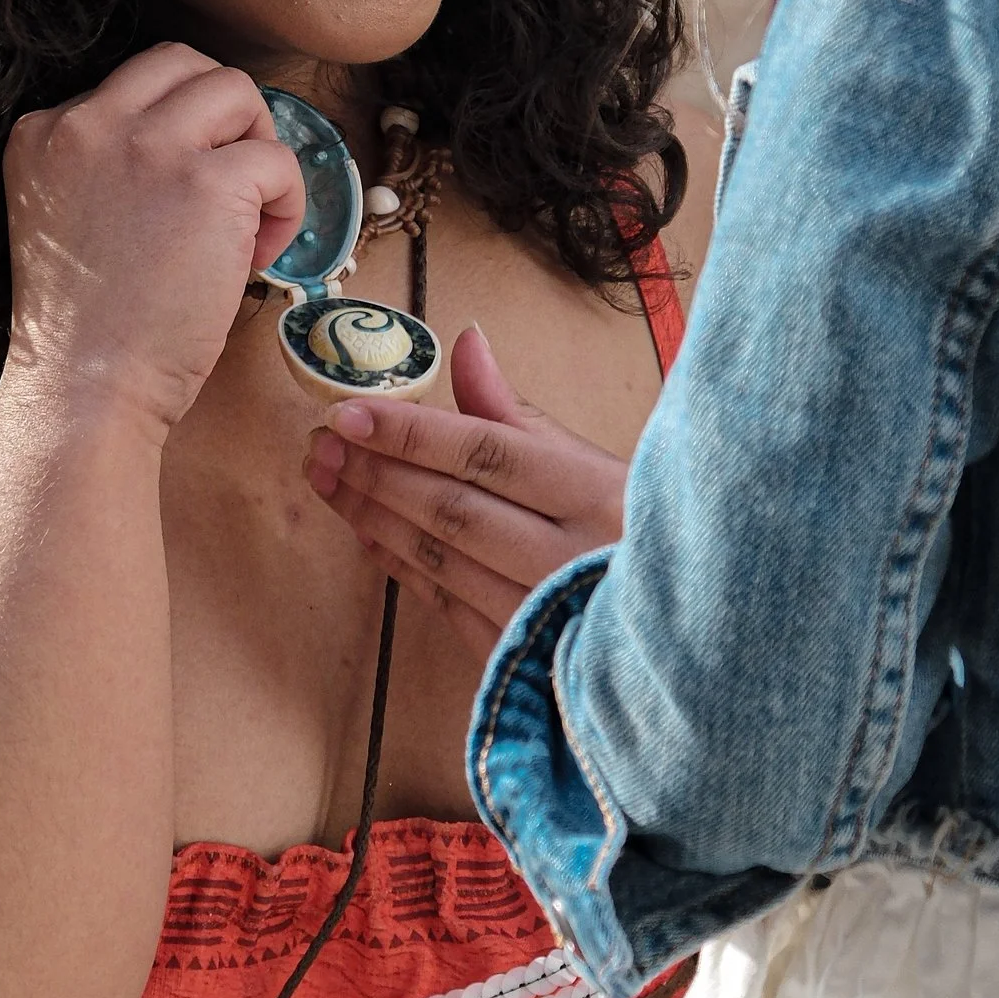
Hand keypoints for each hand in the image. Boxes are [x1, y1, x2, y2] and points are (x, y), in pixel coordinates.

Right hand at [0, 45, 308, 437]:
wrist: (84, 389)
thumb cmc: (88, 327)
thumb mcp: (65, 217)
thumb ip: (109, 165)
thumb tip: (204, 141)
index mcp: (43, 132)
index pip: (132, 86)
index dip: (175, 133)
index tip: (179, 200)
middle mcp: (87, 124)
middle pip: (184, 63)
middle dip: (223, 114)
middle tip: (233, 183)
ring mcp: (148, 147)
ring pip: (237, 90)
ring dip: (259, 147)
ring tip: (252, 214)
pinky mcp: (208, 182)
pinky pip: (277, 158)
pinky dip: (288, 203)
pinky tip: (262, 253)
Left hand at [304, 326, 627, 657]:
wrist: (678, 629)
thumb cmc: (629, 532)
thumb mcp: (591, 463)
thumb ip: (516, 412)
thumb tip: (465, 342)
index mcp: (596, 494)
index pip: (486, 455)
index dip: (412, 434)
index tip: (350, 411)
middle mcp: (568, 557)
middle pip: (453, 509)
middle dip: (377, 474)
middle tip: (320, 443)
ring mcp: (543, 614)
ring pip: (441, 558)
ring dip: (374, 516)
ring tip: (326, 478)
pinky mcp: (520, 655)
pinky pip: (446, 602)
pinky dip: (400, 565)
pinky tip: (365, 532)